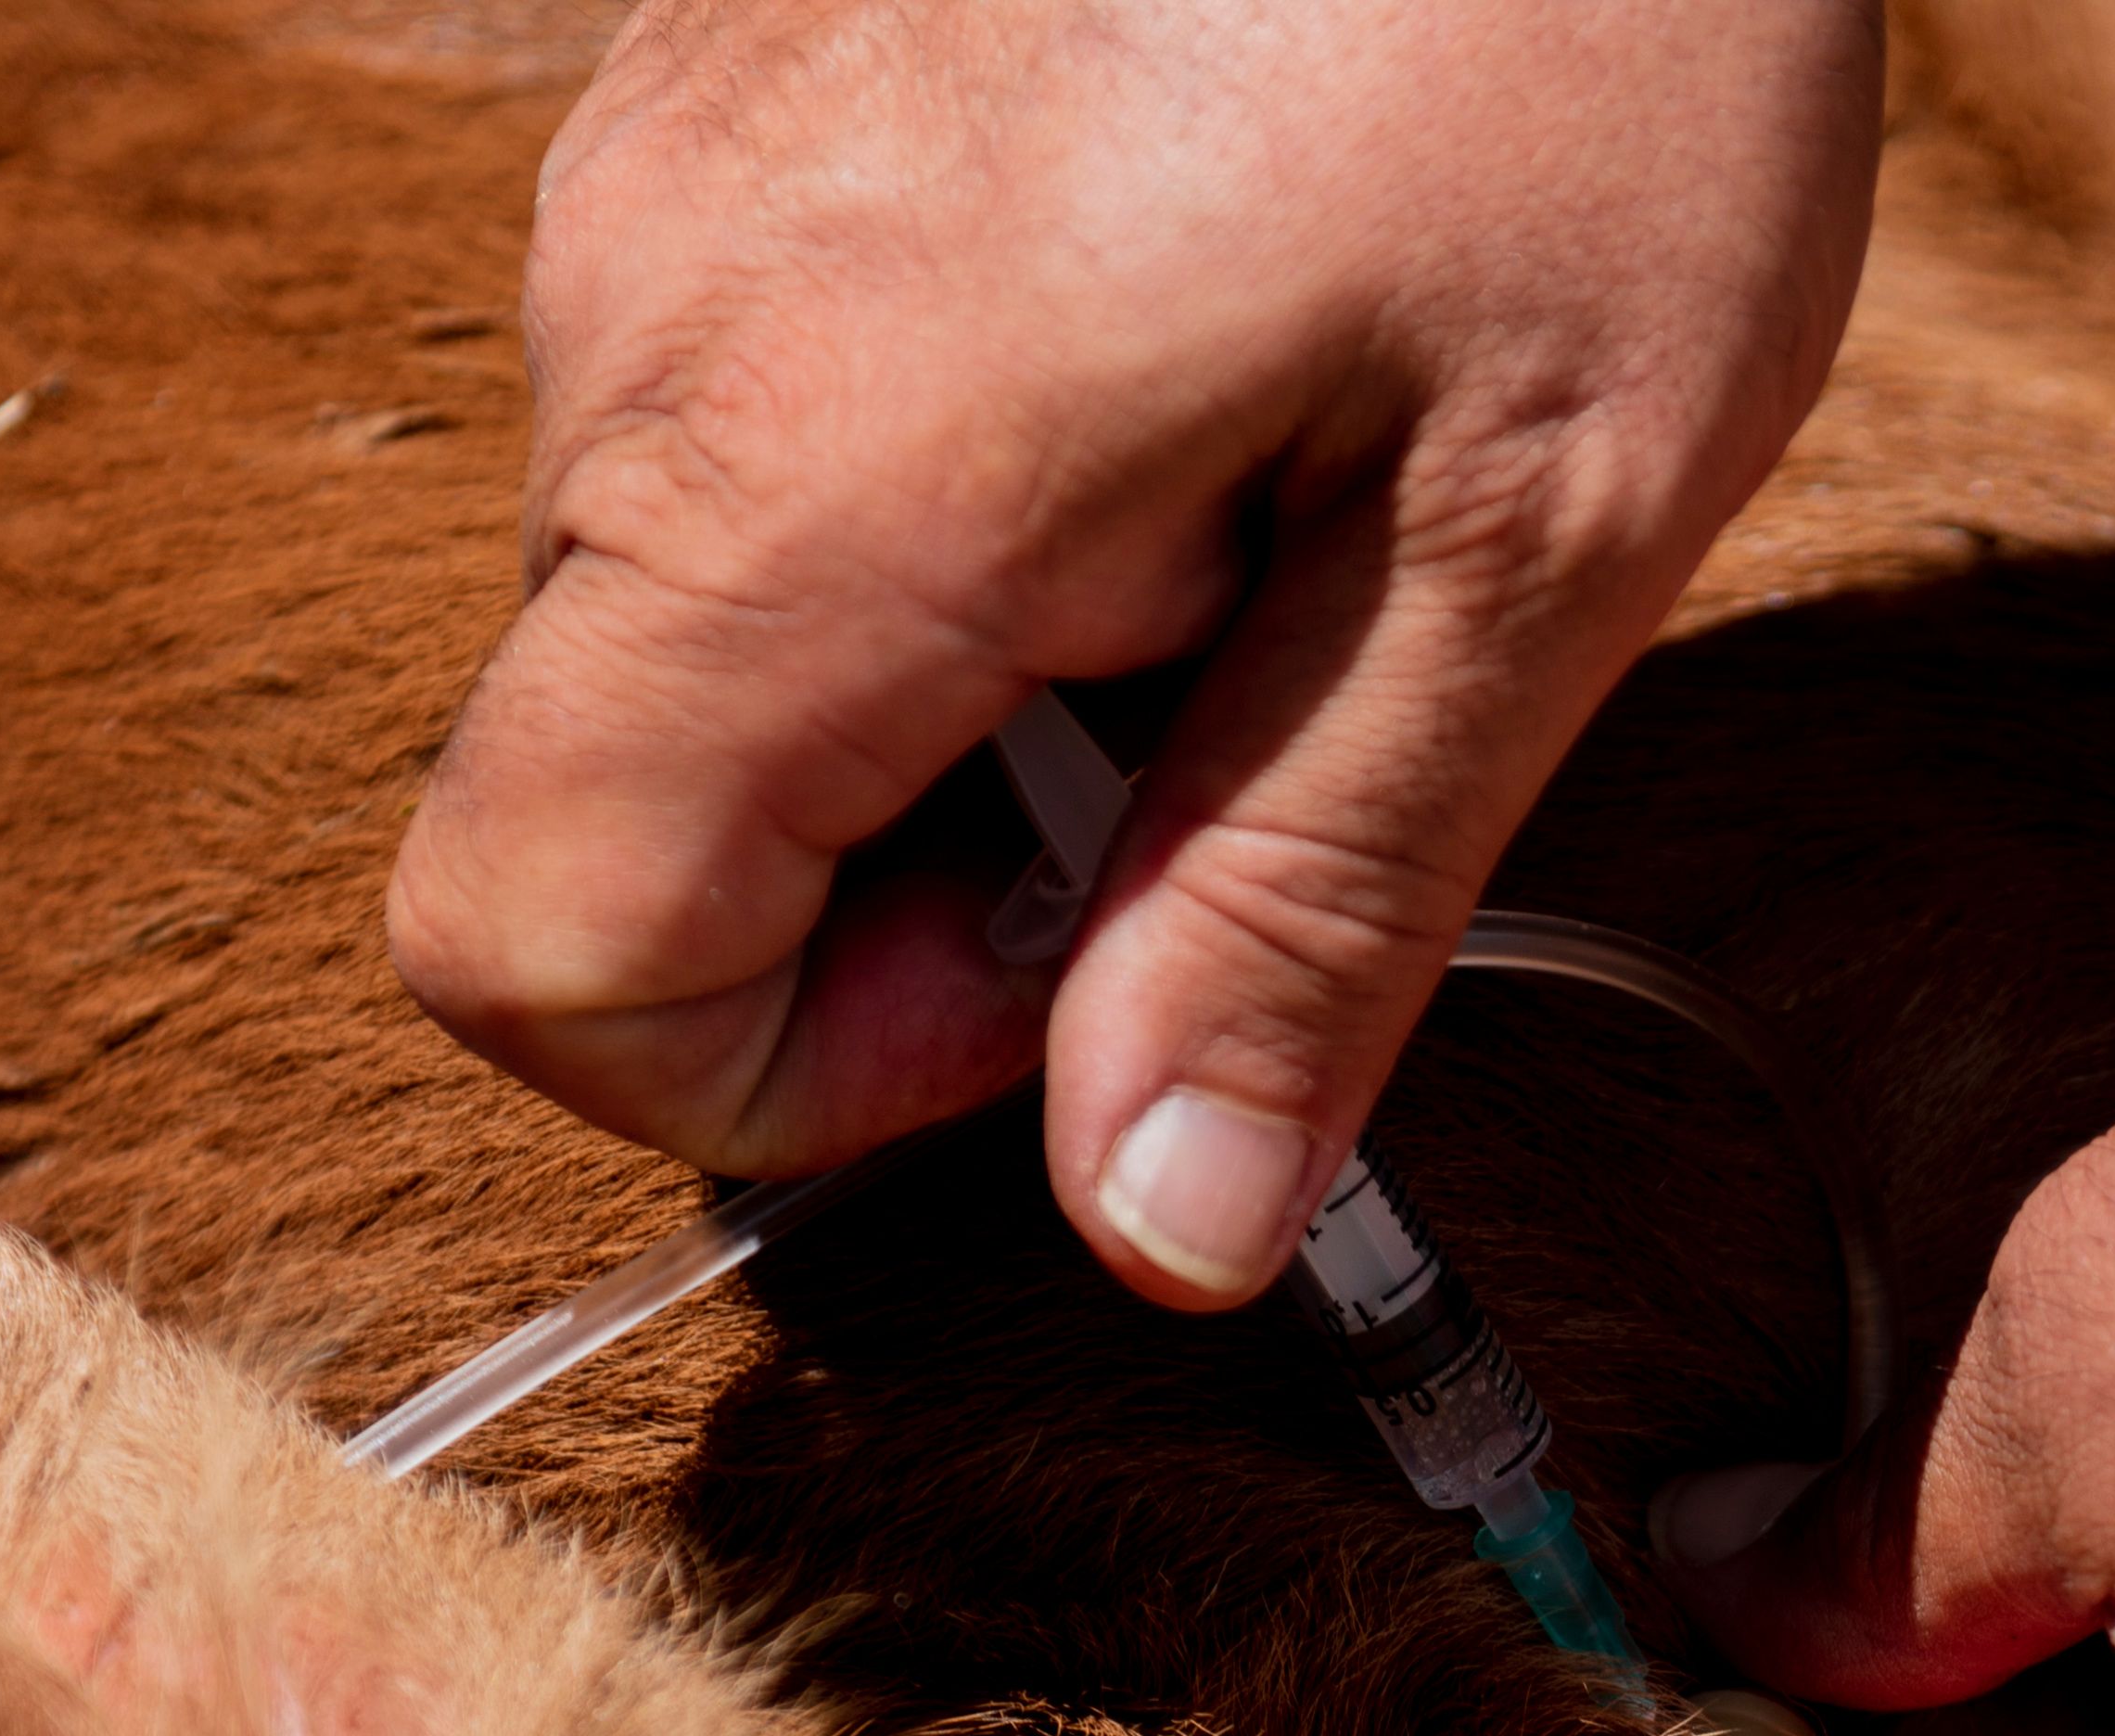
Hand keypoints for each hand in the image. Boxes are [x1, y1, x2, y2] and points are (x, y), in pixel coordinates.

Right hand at [386, 0, 1879, 1300]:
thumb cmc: (1575, 25)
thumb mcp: (1526, 536)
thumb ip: (1308, 900)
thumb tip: (1164, 1236)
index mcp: (814, 474)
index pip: (539, 950)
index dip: (794, 1074)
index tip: (1077, 974)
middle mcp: (646, 326)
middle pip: (621, 801)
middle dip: (914, 875)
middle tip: (1240, 707)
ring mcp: (653, 190)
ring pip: (686, 616)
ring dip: (944, 675)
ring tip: (1246, 492)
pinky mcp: (718, 102)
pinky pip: (738, 423)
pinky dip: (935, 497)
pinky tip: (1185, 356)